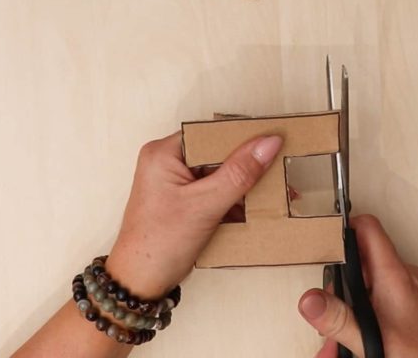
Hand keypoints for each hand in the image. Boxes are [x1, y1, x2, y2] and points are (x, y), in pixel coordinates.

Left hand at [14, 132, 281, 357]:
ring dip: (243, 185)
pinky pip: (214, 191)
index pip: (211, 134)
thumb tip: (267, 143)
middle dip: (246, 165)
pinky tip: (255, 208)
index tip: (273, 142)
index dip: (242, 138)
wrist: (139, 283)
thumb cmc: (158, 244)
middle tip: (278, 169)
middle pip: (216, 153)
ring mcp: (175, 183)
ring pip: (218, 174)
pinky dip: (233, 200)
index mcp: (164, 153)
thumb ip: (238, 173)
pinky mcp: (183, 202)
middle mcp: (167, 162)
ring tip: (274, 191)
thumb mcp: (204, 205)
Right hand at [297, 215, 417, 357]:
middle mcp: (406, 277)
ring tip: (342, 345)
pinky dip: (371, 319)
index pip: (367, 228)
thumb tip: (309, 300)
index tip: (323, 241)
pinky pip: (387, 303)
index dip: (343, 229)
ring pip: (373, 289)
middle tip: (328, 316)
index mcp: (394, 275)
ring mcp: (415, 291)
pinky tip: (363, 345)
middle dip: (341, 292)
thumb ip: (338, 319)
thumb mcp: (374, 338)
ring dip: (354, 312)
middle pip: (363, 265)